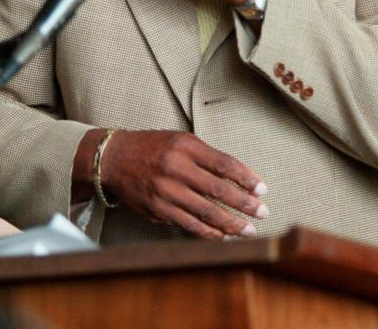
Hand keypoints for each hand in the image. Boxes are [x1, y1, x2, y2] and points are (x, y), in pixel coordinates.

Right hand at [101, 130, 268, 238]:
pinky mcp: (157, 210)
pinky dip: (208, 232)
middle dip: (244, 204)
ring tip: (248, 230)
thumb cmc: (156, 148)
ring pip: (204, 212)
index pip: (224, 164)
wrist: (114, 159)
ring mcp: (165, 191)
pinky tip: (224, 236)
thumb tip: (243, 179)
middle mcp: (175, 169)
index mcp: (186, 147)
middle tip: (263, 212)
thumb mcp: (183, 142)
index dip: (246, 178)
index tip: (263, 189)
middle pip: (218, 190)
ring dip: (230, 224)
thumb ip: (210, 158)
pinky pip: (188, 224)